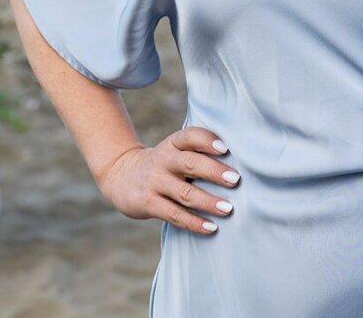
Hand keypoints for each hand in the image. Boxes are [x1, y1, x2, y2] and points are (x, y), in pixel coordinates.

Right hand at [97, 126, 239, 234]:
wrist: (122, 177)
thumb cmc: (165, 165)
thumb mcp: (175, 151)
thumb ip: (199, 153)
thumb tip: (240, 165)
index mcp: (173, 143)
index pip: (190, 136)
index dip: (207, 140)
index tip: (225, 149)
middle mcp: (163, 159)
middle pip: (190, 163)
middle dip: (214, 172)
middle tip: (235, 180)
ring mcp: (154, 182)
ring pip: (184, 193)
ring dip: (208, 201)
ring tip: (228, 209)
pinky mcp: (148, 203)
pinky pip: (174, 214)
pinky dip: (194, 222)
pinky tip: (211, 227)